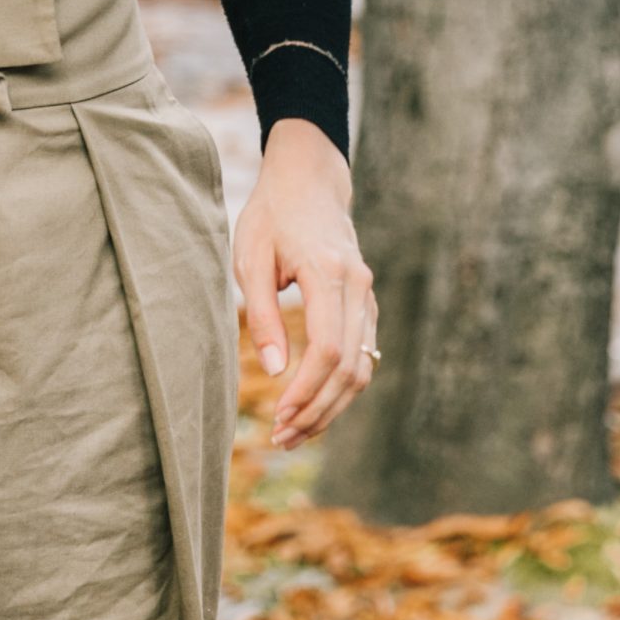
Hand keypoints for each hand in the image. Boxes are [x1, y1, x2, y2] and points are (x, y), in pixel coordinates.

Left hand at [232, 119, 375, 450]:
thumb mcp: (251, 257)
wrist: (309, 181)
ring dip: (331, 406)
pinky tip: (313, 405)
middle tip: (282, 437)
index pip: (328, 349)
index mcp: (329, 273)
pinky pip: (363, 355)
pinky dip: (341, 387)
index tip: (278, 416)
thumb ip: (263, 314)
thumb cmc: (271, 216)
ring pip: (362, 367)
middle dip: (317, 410)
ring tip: (295, 432)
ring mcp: (368, 296)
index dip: (306, 390)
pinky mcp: (366, 303)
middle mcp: (358, 287)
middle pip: (350, 367)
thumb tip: (275, 372)